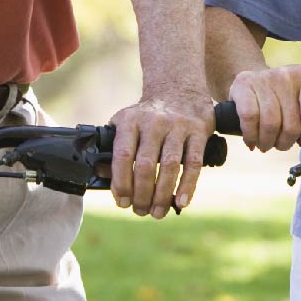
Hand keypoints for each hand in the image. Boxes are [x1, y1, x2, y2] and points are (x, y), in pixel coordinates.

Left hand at [109, 90, 213, 217]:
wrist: (179, 88)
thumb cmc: (148, 115)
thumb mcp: (127, 123)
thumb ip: (116, 147)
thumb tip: (102, 176)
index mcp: (130, 121)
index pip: (123, 156)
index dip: (121, 183)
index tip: (122, 202)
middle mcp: (154, 122)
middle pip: (146, 165)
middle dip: (142, 194)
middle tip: (140, 211)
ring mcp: (178, 126)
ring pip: (170, 166)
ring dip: (163, 195)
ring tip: (158, 213)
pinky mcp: (199, 131)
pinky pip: (194, 163)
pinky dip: (188, 186)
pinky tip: (182, 203)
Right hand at [228, 64, 300, 151]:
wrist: (257, 82)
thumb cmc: (291, 94)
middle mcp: (286, 74)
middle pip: (290, 125)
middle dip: (286, 142)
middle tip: (281, 143)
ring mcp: (264, 78)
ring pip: (270, 124)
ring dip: (268, 142)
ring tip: (267, 144)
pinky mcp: (244, 84)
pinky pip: (249, 118)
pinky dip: (251, 135)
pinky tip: (252, 140)